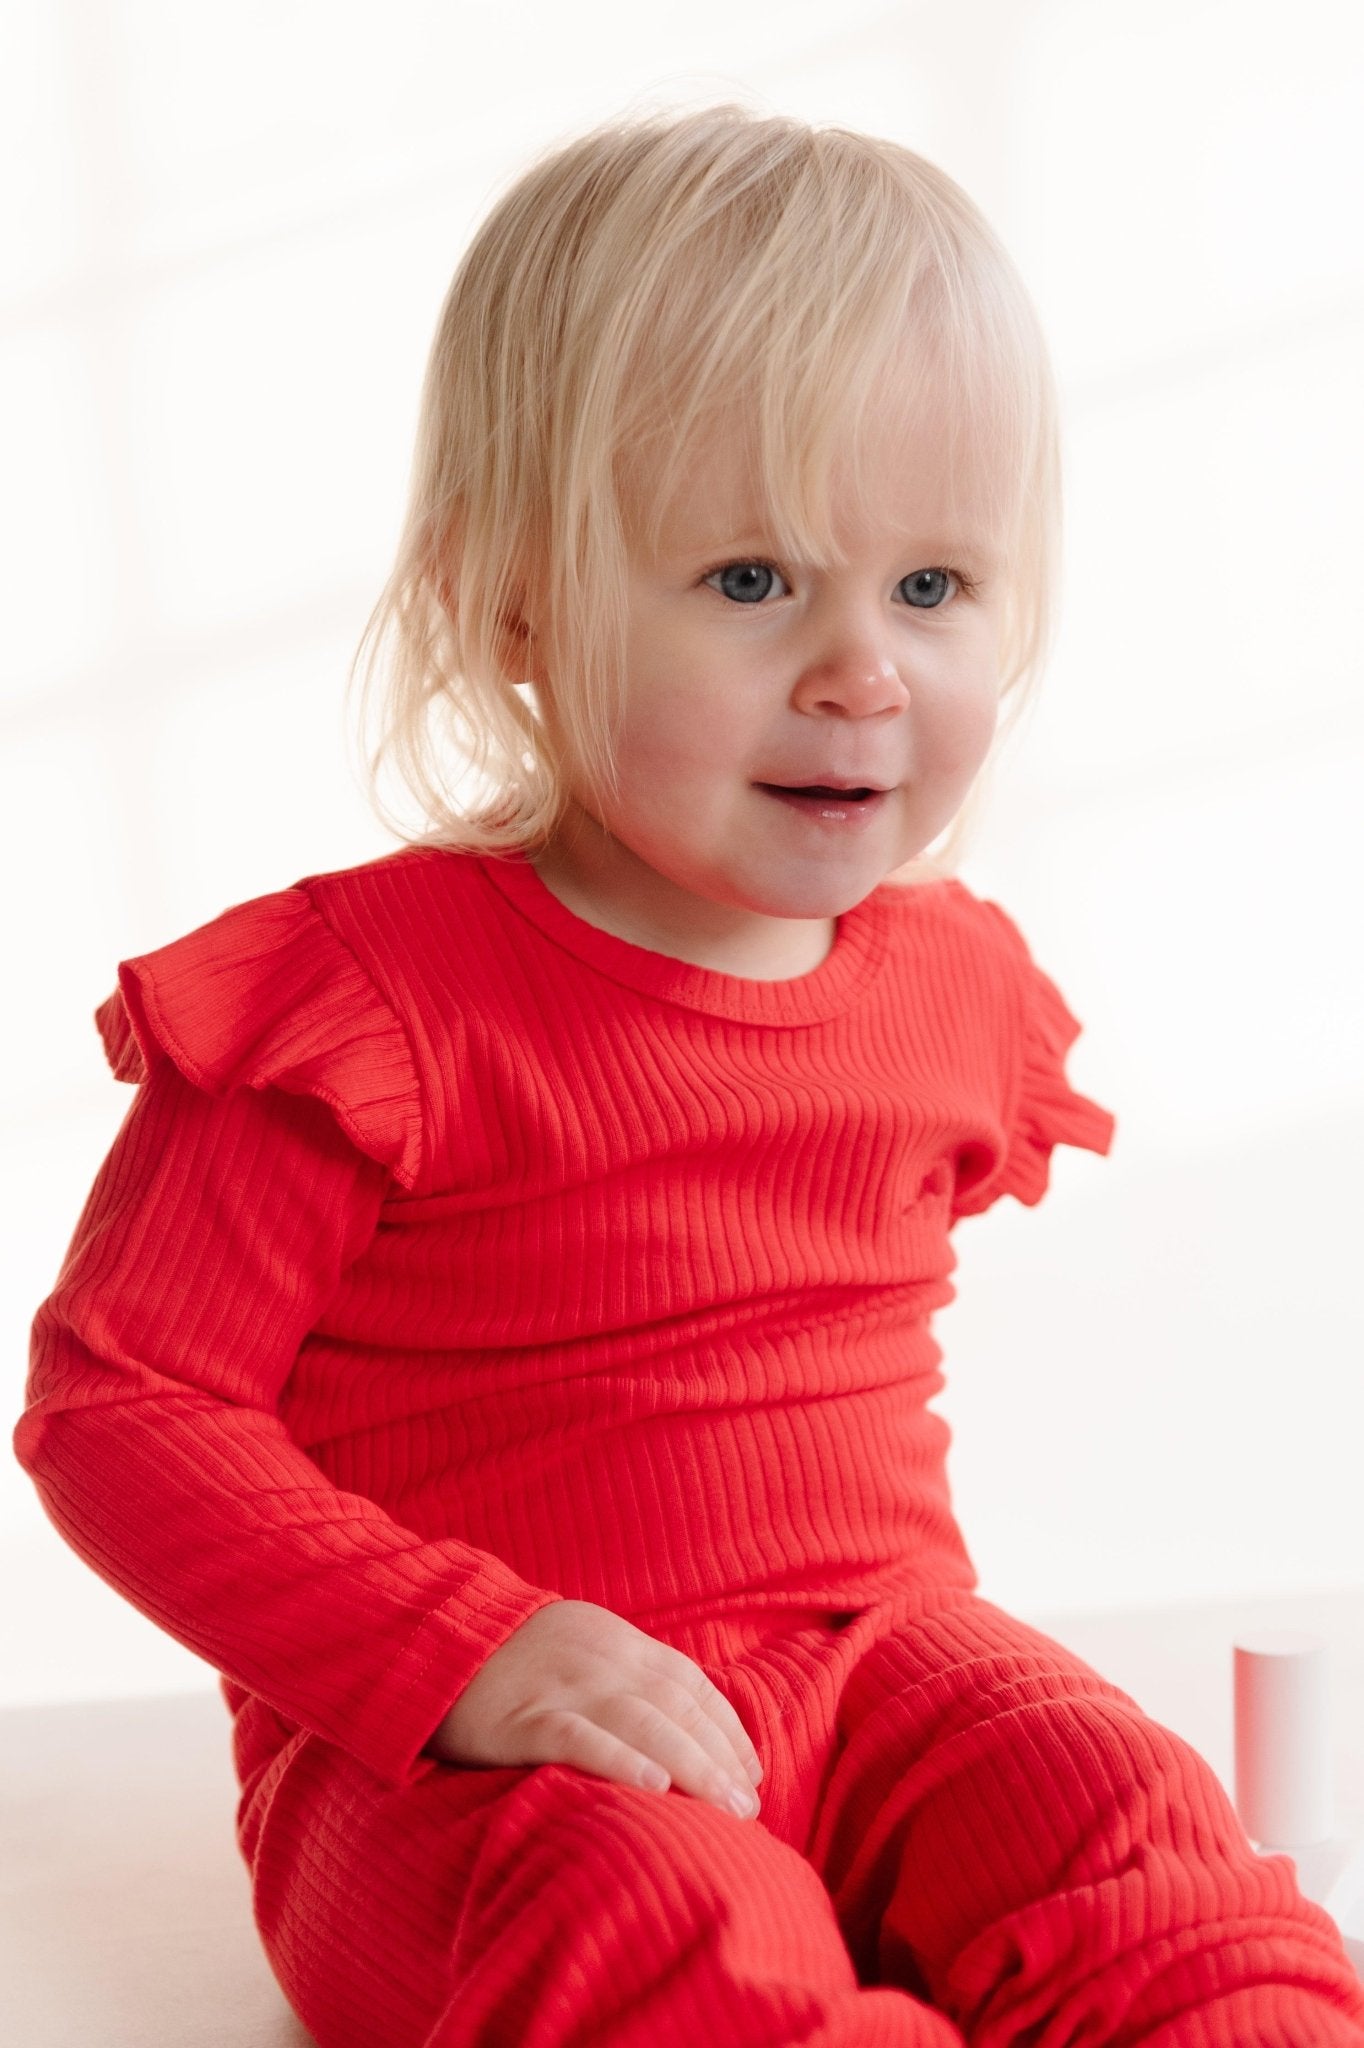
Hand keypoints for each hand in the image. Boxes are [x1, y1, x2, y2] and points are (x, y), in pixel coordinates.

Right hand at [421, 1598, 763, 1818]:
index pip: (689, 1685)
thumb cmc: (513, 1654)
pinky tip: (652, 1784)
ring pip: (642, 1722)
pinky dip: (618, 1759)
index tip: (751, 1772)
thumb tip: (681, 1722)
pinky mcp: (522, 1717)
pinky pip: (577, 1736)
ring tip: (724, 1807)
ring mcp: (562, 1686)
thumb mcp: (581, 1646)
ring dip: (692, 1765)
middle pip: (676, 1707)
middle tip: (748, 1807)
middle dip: (720, 1756)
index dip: (726, 1728)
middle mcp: (600, 1660)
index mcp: (618, 1643)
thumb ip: (626, 1674)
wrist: (435, 1633)